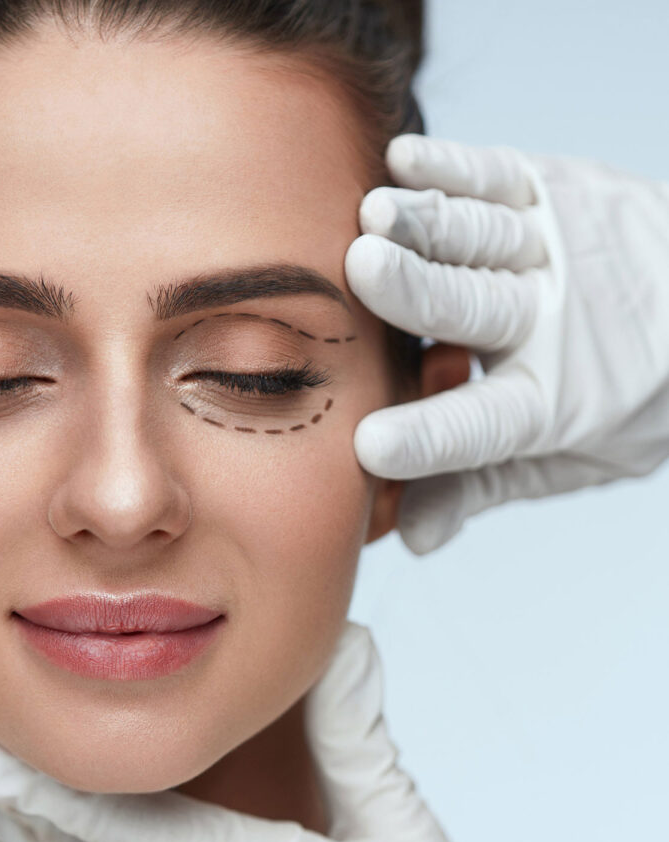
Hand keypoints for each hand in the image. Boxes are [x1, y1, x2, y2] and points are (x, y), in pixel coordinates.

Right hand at [347, 135, 668, 553]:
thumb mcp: (565, 459)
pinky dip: (454, 168)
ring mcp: (555, 249)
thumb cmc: (621, 391)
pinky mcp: (555, 190)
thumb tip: (414, 538)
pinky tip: (404, 161)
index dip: (428, 440)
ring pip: (483, 237)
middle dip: (418, 292)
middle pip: (477, 310)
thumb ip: (481, 487)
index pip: (481, 429)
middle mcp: (552, 323)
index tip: (370, 449)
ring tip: (373, 215)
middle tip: (363, 270)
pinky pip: (500, 176)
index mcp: (551, 405)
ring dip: (428, 224)